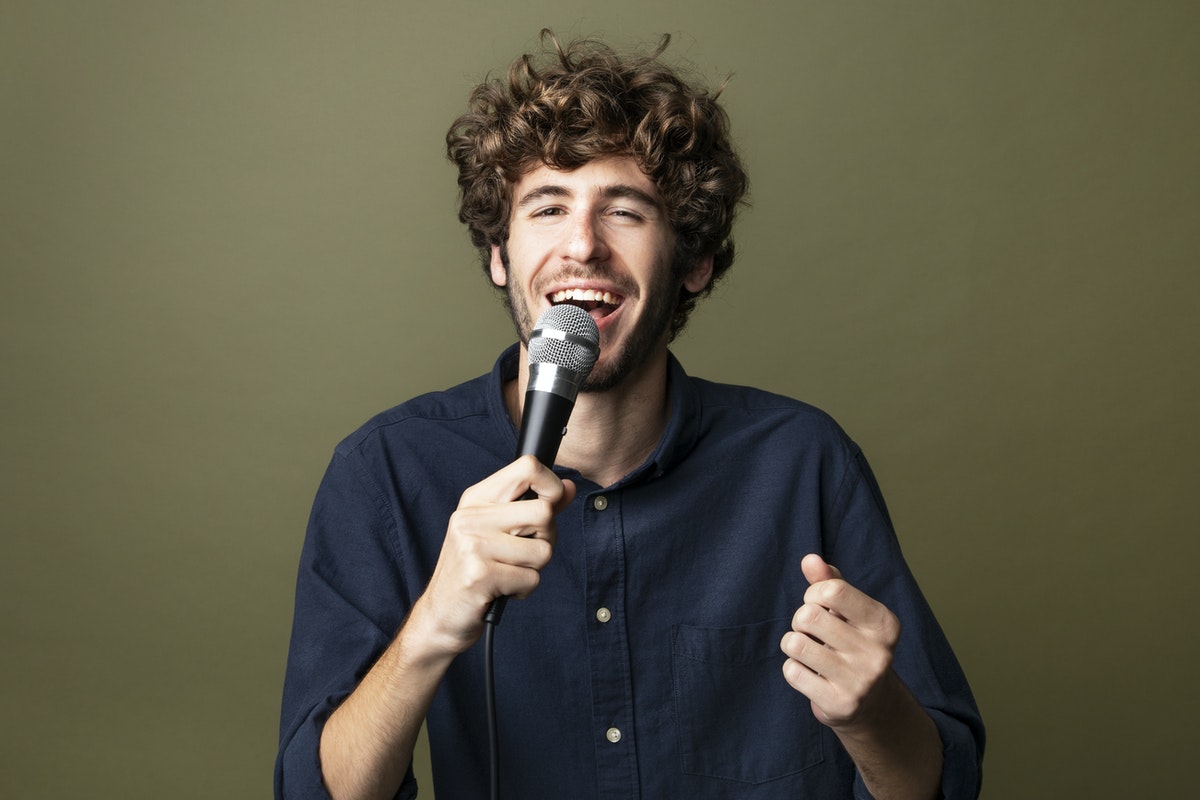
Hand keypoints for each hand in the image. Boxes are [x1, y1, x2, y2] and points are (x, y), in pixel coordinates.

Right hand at [413, 455, 575, 654]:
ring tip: (508, 573)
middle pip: (544, 512)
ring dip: (533, 569)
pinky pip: (532, 579)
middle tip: (524, 553)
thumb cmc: (474, 570)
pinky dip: (524, 590)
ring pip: (543, 550)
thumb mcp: (499, 531)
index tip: (550, 505)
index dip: (551, 487)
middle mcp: (471, 517)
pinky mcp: (479, 575)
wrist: (440, 615)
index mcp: (476, 499)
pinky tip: (502, 590)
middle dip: (546, 538)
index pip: (527, 467)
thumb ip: (534, 507)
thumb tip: (568, 487)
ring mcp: (473, 545)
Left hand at [780, 554, 901, 730]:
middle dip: (800, 620)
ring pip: (795, 644)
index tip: (820, 606)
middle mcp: (878, 653)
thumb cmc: (854, 643)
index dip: (813, 594)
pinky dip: (793, 669)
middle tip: (812, 632)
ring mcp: (860, 681)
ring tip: (810, 651)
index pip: (832, 590)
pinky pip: (792, 672)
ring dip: (793, 644)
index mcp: (884, 623)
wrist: (873, 705)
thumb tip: (810, 560)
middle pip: (808, 616)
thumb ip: (829, 582)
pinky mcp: (840, 704)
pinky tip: (810, 674)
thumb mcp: (849, 611)